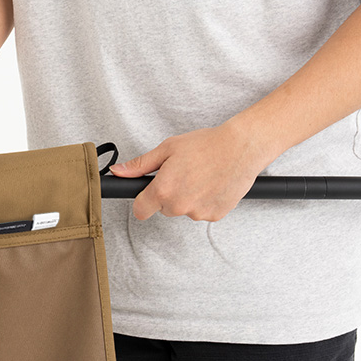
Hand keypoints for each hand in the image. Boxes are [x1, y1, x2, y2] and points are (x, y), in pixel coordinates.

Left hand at [109, 123, 272, 221]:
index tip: (147, 194)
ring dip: (187, 198)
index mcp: (163, 190)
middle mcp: (180, 206)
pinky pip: (202, 212)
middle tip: (182, 174)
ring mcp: (198, 213)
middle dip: (167, 195)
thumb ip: (140, 165)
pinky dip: (204, 201)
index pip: (140, 211)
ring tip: (200, 176)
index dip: (142, 201)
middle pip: (163, 209)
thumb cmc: (206, 145)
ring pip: (183, 210)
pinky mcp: (215, 215)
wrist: (241, 148)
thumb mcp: (167, 149)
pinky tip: (212, 184)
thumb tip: (118, 172)